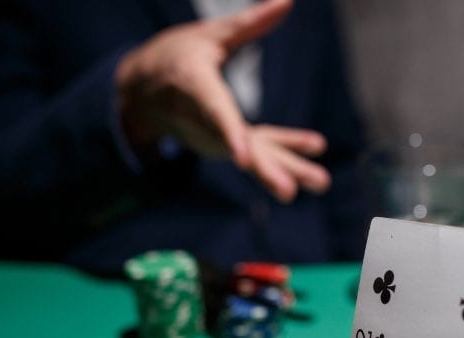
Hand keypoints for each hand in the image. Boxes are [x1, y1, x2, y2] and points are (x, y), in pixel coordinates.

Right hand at [115, 0, 331, 201]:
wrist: (143, 92)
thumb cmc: (175, 56)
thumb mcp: (209, 35)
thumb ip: (250, 23)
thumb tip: (288, 1)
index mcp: (194, 87)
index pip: (214, 115)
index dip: (230, 137)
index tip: (244, 160)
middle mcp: (205, 122)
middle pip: (237, 150)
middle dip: (265, 171)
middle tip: (290, 192)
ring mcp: (217, 137)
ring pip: (254, 157)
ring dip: (287, 170)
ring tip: (321, 182)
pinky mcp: (228, 143)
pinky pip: (260, 149)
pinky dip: (289, 149)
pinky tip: (317, 149)